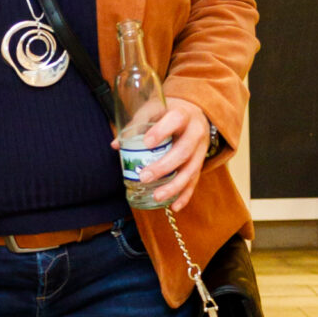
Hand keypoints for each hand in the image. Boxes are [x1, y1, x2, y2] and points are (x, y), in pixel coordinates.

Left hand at [136, 96, 211, 212]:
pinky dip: (185, 195)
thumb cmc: (168, 111)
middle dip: (164, 166)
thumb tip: (116, 145)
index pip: (176, 120)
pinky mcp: (200, 163)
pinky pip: (195, 181)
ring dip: (174, 186)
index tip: (147, 142)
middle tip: (144, 177)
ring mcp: (201, 149)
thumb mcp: (154, 109)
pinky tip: (175, 207)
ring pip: (191, 170)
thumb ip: (136, 125)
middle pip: (184, 150)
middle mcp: (196, 132)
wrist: (194, 112)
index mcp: (183, 114)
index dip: (162, 131)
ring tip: (158, 197)